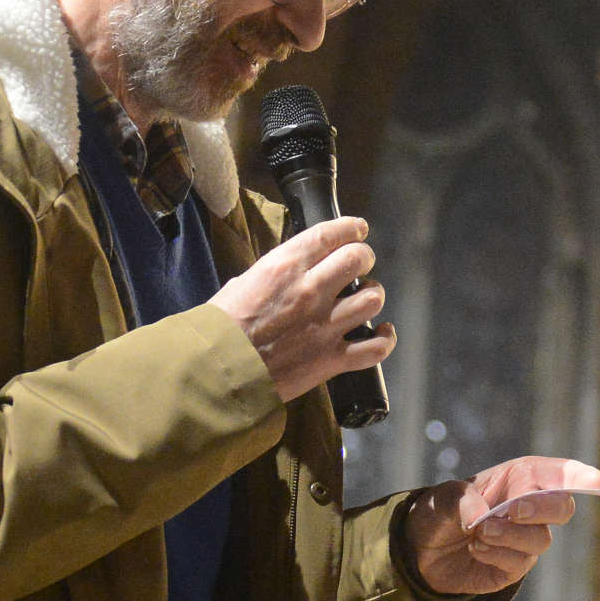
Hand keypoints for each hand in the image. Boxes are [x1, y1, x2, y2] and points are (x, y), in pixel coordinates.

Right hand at [211, 216, 394, 402]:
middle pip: (358, 259)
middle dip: (364, 257)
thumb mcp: (240, 284)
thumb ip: (272, 275)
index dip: (351, 228)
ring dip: (373, 295)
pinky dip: (385, 340)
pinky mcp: (331, 359)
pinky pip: (376, 348)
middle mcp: (310, 291)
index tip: (359, 229)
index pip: (330, 235)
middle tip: (360, 264)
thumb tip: (288, 273)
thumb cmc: (219, 328)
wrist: (214, 372)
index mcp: (284, 267)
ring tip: (365, 296)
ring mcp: (325, 326)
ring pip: (373, 299)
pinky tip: (382, 332)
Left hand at [404, 457, 599, 595]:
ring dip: (509, 535)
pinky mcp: (514, 567)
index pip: (559, 474)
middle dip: (543, 508)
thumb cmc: (440, 512)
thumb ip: (461, 501)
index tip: (593, 481)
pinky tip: (475, 548)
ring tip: (478, 532)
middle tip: (513, 511)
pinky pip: (519, 564)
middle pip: (563, 507)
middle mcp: (531, 508)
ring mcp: (526, 539)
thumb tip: (479, 520)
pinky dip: (496, 555)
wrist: (422, 550)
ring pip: (541, 539)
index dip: (578, 476)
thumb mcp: (441, 497)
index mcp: (521, 479)